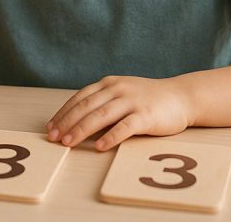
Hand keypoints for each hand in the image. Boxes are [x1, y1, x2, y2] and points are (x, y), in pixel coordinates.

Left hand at [46, 76, 190, 150]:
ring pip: (101, 115)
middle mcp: (118, 89)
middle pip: (86, 106)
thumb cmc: (147, 99)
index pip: (80, 98)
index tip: (50, 128)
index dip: (63, 113)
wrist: (180, 97)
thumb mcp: (121, 94)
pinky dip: (110, 136)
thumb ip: (102, 102)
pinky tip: (99, 146)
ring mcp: (132, 101)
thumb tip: (75, 121)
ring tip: (69, 143)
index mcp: (109, 83)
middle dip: (67, 122)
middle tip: (54, 138)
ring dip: (82, 129)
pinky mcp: (146, 115)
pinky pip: (125, 126)